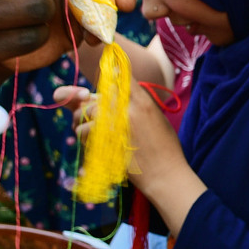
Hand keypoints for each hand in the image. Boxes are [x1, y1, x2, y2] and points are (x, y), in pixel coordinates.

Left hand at [56, 77, 182, 173]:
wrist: (165, 175)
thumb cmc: (166, 148)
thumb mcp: (157, 118)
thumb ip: (138, 103)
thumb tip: (116, 92)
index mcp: (143, 102)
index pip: (121, 76)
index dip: (112, 73)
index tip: (108, 74)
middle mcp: (127, 110)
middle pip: (98, 95)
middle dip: (94, 103)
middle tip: (98, 114)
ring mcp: (113, 126)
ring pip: (86, 111)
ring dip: (85, 119)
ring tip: (93, 128)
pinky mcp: (103, 142)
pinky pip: (82, 130)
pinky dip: (84, 134)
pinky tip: (93, 140)